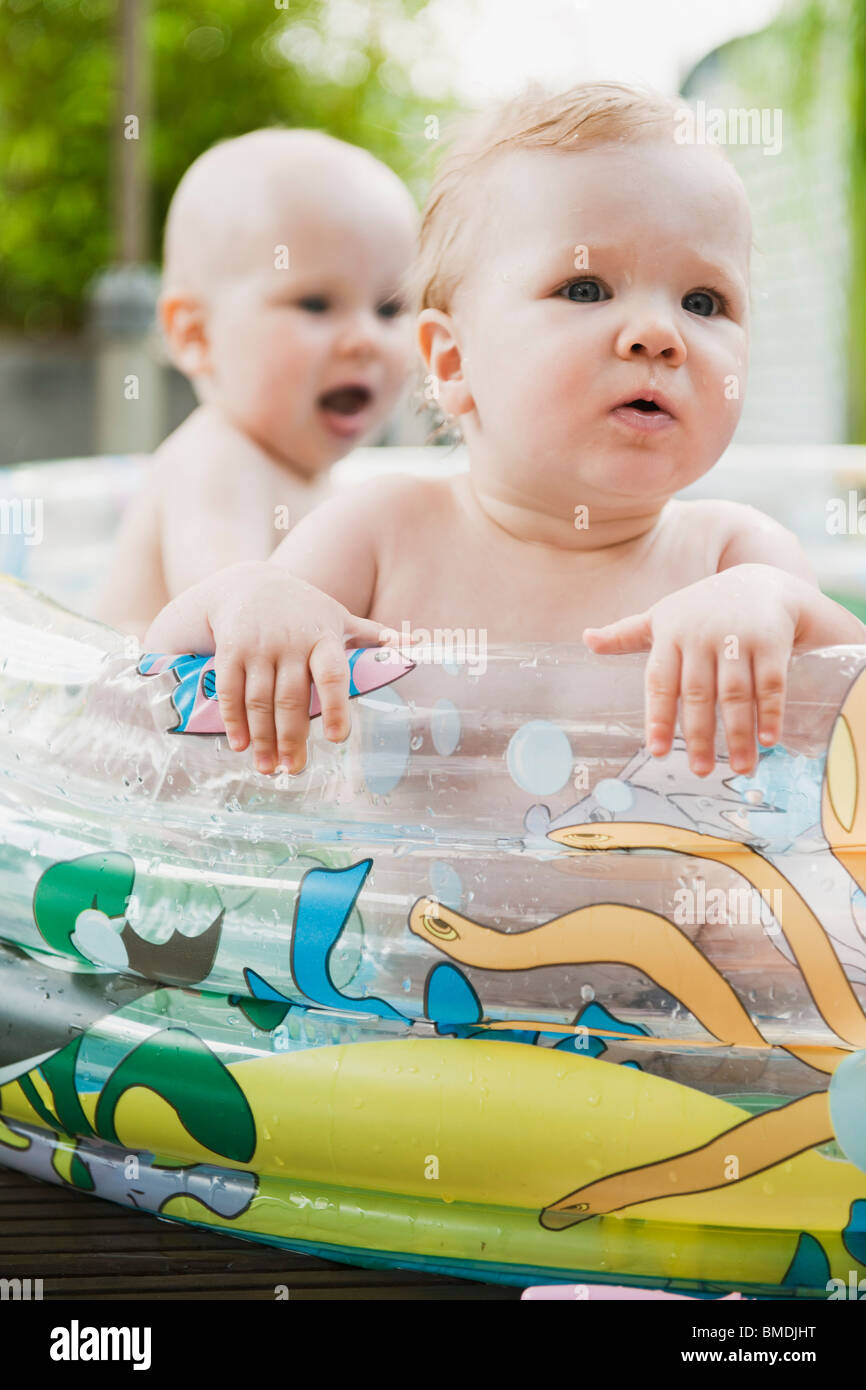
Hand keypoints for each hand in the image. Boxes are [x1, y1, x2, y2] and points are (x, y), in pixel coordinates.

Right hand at [149, 561, 392, 774]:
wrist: (248, 583)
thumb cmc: (304, 608)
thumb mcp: (339, 616)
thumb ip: (373, 634)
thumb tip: (415, 644)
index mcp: (323, 637)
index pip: (331, 675)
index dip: (335, 707)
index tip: (337, 739)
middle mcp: (290, 643)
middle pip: (291, 697)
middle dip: (292, 737)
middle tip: (294, 769)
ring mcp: (258, 647)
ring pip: (259, 699)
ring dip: (263, 738)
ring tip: (268, 768)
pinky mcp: (231, 650)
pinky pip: (230, 690)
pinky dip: (234, 720)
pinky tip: (240, 746)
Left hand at [582, 565, 822, 776]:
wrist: (761, 581)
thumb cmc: (703, 608)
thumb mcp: (663, 616)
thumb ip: (626, 634)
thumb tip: (586, 639)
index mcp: (671, 635)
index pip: (661, 682)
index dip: (659, 717)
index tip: (658, 751)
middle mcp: (702, 637)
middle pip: (698, 693)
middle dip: (700, 735)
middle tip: (700, 771)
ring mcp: (738, 638)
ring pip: (736, 693)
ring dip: (739, 733)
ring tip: (741, 769)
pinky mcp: (771, 641)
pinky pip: (771, 682)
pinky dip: (770, 712)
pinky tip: (768, 741)